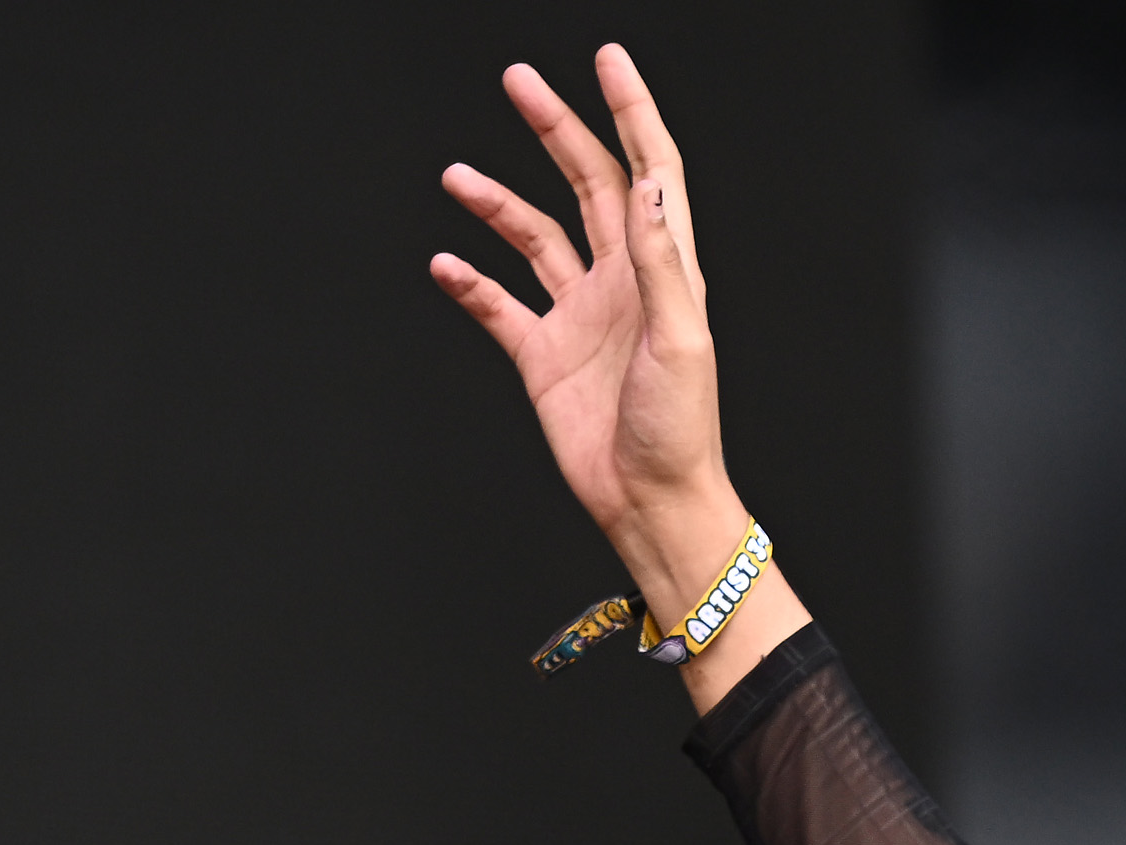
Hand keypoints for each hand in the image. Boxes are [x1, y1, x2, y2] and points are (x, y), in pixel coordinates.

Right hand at [432, 47, 803, 698]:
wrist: (651, 503)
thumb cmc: (680, 432)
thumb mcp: (681, 339)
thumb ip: (662, 261)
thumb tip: (647, 186)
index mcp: (664, 272)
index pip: (649, 172)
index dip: (631, 114)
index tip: (608, 61)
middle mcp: (621, 284)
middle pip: (585, 184)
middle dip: (555, 129)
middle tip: (519, 80)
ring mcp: (579, 316)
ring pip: (533, 236)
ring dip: (496, 202)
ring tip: (456, 176)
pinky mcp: (544, 355)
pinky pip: (498, 305)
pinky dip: (470, 281)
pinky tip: (445, 262)